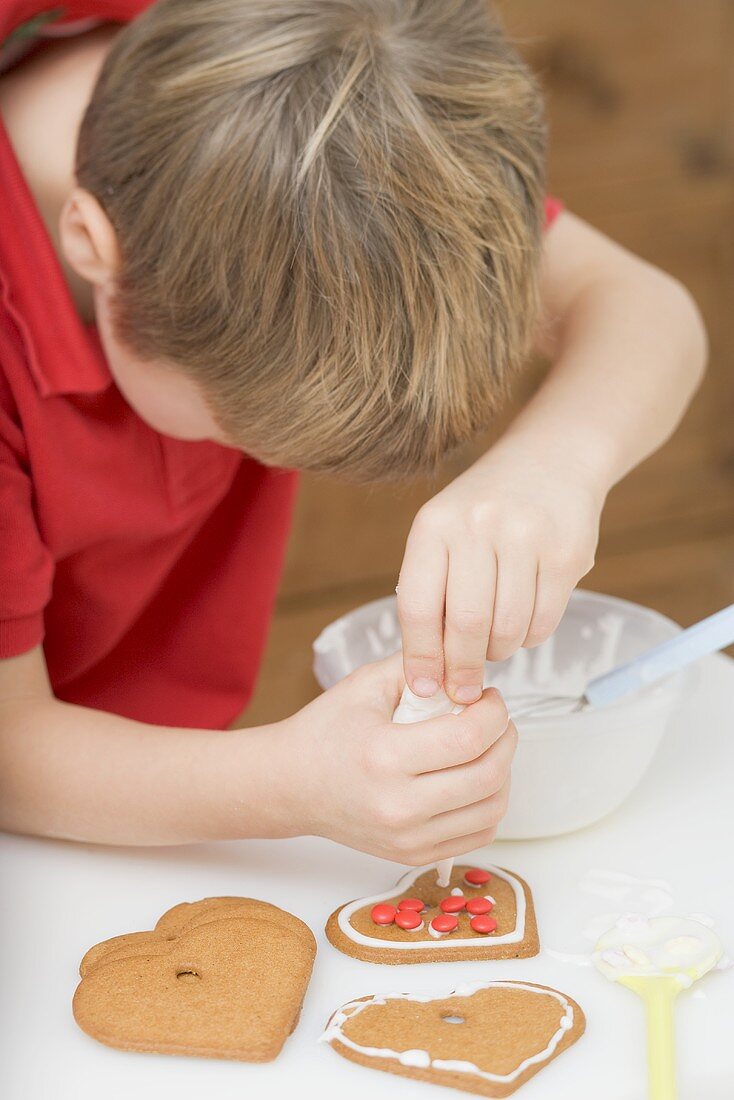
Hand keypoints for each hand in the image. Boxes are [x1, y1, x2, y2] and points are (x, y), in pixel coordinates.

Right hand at [287, 655, 515, 864]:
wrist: (289, 786)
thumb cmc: (325, 731)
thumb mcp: (365, 684)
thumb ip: (418, 668)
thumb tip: (465, 666)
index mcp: (385, 756)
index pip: (468, 738)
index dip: (493, 713)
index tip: (489, 698)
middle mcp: (398, 805)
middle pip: (488, 776)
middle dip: (506, 738)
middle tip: (497, 719)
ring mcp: (408, 838)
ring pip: (492, 809)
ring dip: (503, 771)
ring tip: (488, 747)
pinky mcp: (414, 855)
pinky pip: (479, 834)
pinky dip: (489, 803)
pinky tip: (473, 778)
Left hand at [398, 444, 603, 703]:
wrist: (551, 460)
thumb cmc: (485, 509)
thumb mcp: (443, 531)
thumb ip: (431, 590)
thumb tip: (427, 671)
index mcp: (434, 525)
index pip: (417, 606)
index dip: (420, 657)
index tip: (423, 689)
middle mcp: (478, 526)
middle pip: (465, 625)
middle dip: (462, 670)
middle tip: (463, 690)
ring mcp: (526, 537)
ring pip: (507, 629)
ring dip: (498, 652)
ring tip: (494, 645)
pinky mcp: (567, 553)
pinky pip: (543, 621)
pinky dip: (529, 636)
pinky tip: (522, 621)